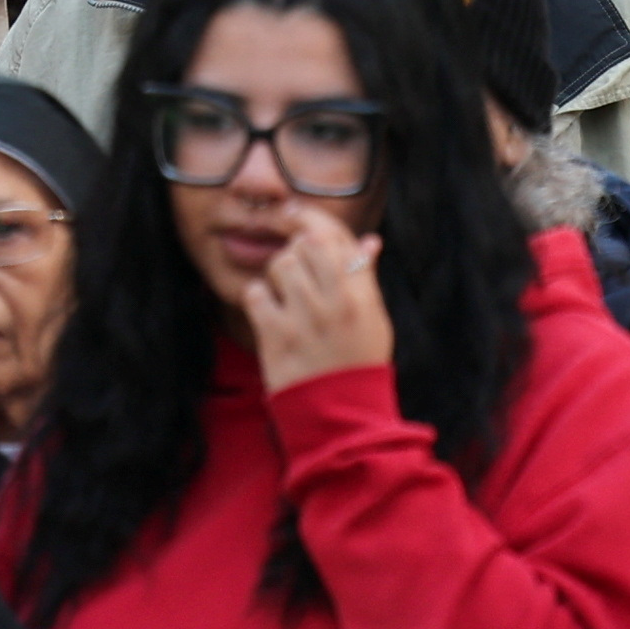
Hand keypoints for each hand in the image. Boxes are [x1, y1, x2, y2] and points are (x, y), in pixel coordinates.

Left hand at [238, 218, 390, 393]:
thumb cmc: (358, 364)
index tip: (293, 212)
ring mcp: (303, 318)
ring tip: (287, 298)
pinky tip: (270, 313)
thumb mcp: (374, 319)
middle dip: (295, 250)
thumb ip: (365, 278)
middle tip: (296, 269)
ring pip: (278, 265)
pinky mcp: (275, 337)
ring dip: (278, 275)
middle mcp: (333, 302)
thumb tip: (369, 241)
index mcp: (361, 295)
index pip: (334, 236)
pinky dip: (259, 298)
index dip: (310, 217)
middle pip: (304, 245)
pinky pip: (255, 293)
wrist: (340, 416)